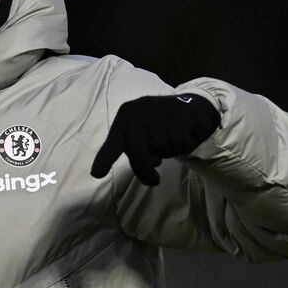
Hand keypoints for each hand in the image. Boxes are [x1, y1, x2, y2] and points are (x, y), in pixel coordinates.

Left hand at [90, 94, 220, 185]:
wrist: (190, 107)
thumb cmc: (159, 125)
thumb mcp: (141, 133)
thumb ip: (136, 147)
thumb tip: (147, 164)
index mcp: (125, 116)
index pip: (113, 142)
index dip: (105, 159)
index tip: (97, 174)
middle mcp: (138, 112)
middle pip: (136, 150)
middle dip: (143, 170)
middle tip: (153, 181)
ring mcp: (159, 112)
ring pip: (161, 149)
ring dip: (168, 152)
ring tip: (171, 139)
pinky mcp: (179, 116)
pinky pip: (179, 145)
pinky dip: (184, 146)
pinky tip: (185, 135)